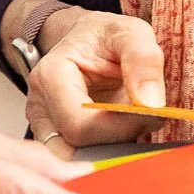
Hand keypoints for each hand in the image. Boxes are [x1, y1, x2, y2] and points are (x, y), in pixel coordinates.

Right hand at [25, 8, 166, 156]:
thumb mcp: (130, 32)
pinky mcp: (55, 141)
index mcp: (51, 76)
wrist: (86, 41)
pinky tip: (123, 136)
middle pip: (77, 147)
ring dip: (112, 151)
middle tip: (147, 120)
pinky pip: (78, 161)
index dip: (120, 127)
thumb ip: (143, 60)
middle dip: (119, 140)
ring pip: (76, 160)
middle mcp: (40, 107)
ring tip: (134, 124)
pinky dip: (105, 155)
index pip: (80, 124)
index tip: (152, 115)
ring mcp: (44, 127)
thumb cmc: (104, 37)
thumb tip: (150, 103)